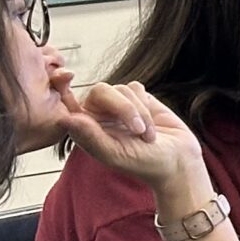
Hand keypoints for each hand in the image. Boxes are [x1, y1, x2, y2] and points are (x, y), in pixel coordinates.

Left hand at [65, 82, 211, 201]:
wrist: (178, 161)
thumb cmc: (144, 164)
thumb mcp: (115, 154)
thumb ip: (90, 136)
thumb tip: (66, 118)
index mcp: (86, 128)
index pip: (67, 102)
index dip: (62, 85)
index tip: (65, 76)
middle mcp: (99, 114)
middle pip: (100, 91)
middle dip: (122, 108)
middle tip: (137, 131)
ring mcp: (119, 105)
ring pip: (122, 90)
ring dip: (139, 113)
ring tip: (147, 136)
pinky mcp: (140, 98)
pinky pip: (136, 88)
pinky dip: (146, 107)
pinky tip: (152, 125)